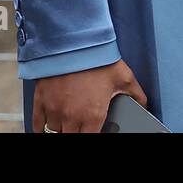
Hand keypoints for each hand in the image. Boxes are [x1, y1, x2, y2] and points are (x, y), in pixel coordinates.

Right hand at [32, 58, 147, 132]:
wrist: (72, 43)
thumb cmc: (99, 59)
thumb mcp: (124, 77)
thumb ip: (137, 95)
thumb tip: (145, 106)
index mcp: (93, 116)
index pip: (90, 139)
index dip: (93, 136)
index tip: (95, 131)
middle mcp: (71, 118)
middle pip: (71, 138)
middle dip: (77, 133)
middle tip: (82, 127)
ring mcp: (54, 111)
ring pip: (54, 133)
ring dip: (61, 131)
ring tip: (68, 125)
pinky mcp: (40, 102)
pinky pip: (37, 125)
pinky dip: (41, 129)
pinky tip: (48, 128)